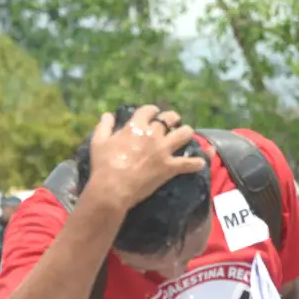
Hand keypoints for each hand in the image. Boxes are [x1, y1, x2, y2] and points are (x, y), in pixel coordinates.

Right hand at [83, 105, 205, 212]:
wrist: (112, 188)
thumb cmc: (103, 165)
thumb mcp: (98, 142)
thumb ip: (104, 126)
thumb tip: (107, 115)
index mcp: (136, 127)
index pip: (148, 110)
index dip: (152, 110)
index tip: (153, 113)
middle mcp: (152, 134)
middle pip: (170, 118)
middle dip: (173, 119)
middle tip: (173, 123)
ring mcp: (163, 150)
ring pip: (184, 134)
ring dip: (186, 134)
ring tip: (186, 136)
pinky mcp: (169, 167)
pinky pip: (189, 163)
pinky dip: (196, 163)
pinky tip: (200, 163)